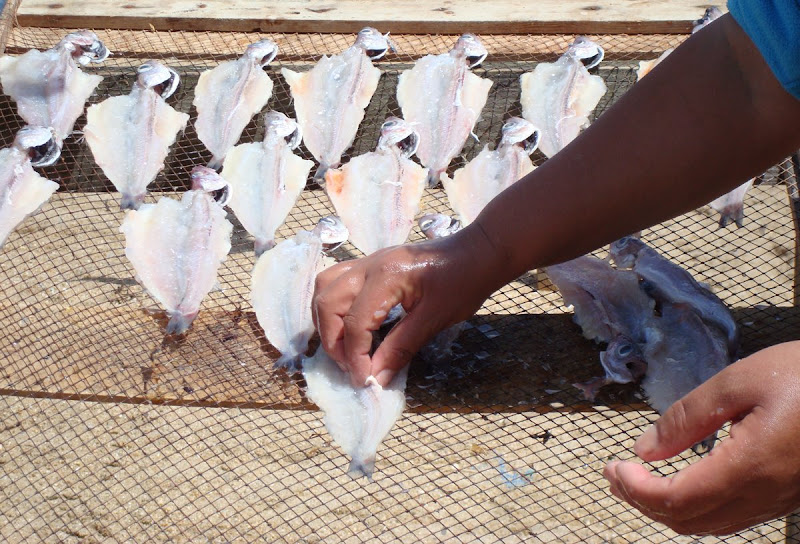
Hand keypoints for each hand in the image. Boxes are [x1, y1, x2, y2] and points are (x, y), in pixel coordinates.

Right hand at [312, 223, 503, 386]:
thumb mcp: (435, 319)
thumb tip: (376, 378)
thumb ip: (401, 348)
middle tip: (351, 367)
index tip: (364, 381)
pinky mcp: (371, 264)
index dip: (355, 357)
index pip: (355, 322)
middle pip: (328, 303)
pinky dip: (333, 306)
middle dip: (333, 341)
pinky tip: (347, 325)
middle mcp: (369, 264)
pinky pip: (336, 282)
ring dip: (327, 321)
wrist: (479, 252)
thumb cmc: (463, 282)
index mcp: (387, 276)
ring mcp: (367, 261)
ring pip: (325, 288)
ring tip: (344, 348)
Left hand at [604, 341, 799, 534]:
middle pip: (689, 520)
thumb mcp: (737, 383)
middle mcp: (764, 494)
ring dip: (668, 508)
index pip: (677, 499)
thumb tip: (644, 449)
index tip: (612, 467)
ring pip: (711, 525)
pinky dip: (697, 508)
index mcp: (749, 467)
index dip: (636, 489)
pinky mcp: (785, 495)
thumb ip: (687, 418)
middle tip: (615, 474)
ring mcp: (777, 500)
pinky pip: (733, 517)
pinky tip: (682, 484)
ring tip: (638, 480)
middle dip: (643, 501)